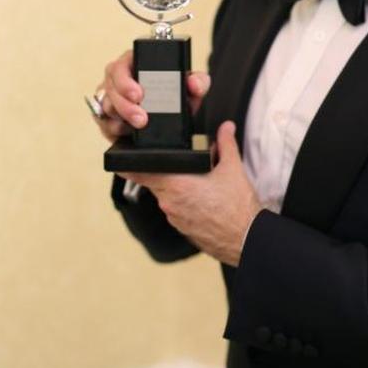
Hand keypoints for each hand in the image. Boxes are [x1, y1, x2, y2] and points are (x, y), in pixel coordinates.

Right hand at [93, 49, 210, 143]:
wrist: (175, 119)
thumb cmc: (178, 96)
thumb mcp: (191, 89)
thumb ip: (198, 82)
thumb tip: (193, 84)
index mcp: (135, 63)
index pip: (122, 65)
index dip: (126, 80)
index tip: (139, 94)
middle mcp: (119, 78)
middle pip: (111, 88)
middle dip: (125, 105)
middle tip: (141, 118)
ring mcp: (110, 97)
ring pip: (106, 106)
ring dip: (121, 117)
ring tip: (136, 126)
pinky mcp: (107, 117)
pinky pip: (104, 122)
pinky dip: (114, 128)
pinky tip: (126, 131)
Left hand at [119, 121, 261, 266]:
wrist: (247, 239)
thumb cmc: (237, 208)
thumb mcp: (233, 168)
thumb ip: (226, 143)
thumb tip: (226, 127)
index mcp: (175, 185)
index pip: (138, 173)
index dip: (127, 165)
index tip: (120, 159)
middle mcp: (169, 203)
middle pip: (158, 181)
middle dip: (170, 172)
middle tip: (189, 166)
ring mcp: (175, 219)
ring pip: (169, 196)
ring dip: (180, 188)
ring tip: (203, 183)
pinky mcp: (183, 229)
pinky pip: (178, 210)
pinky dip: (187, 202)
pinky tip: (206, 200)